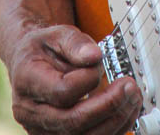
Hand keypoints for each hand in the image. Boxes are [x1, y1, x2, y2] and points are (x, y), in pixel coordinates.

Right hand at [8, 23, 141, 133]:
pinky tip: (125, 111)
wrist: (30, 65)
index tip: (101, 62)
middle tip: (129, 86)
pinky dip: (113, 129)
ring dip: (115, 120)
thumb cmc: (43, 50)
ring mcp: (44, 130)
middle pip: (73, 122)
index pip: (61, 91)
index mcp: (28, 82)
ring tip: (132, 97)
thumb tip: (94, 56)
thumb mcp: (55, 34)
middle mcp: (32, 113)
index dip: (87, 80)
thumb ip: (75, 43)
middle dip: (108, 105)